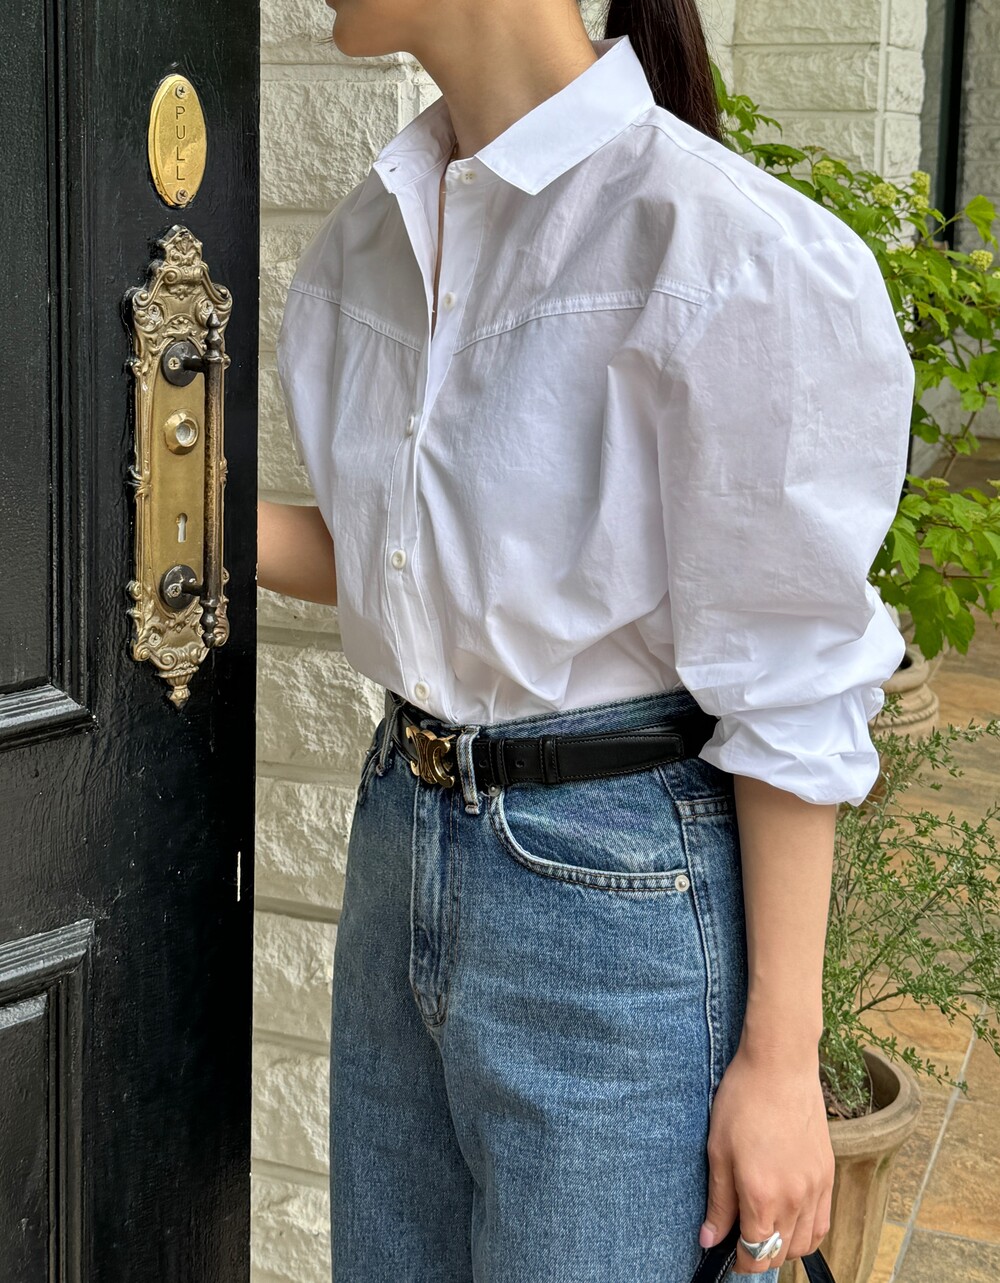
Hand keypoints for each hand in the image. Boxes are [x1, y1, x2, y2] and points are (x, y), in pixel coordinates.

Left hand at [698, 1042, 833, 1273]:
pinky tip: (790, 1218)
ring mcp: (816, 1188)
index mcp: (763, 1196)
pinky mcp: (828, 1174)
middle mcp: (795, 1199)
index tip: (728, 1253)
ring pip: (805, 1243)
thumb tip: (709, 1240)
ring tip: (764, 1228)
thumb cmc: (743, 1101)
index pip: (757, 1254)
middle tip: (741, 1238)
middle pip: (782, 1253)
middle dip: (760, 1255)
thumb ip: (719, 1202)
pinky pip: (823, 1222)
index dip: (740, 1261)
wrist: (781, 1066)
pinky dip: (807, 1232)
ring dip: (784, 1246)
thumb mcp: (718, 1150)